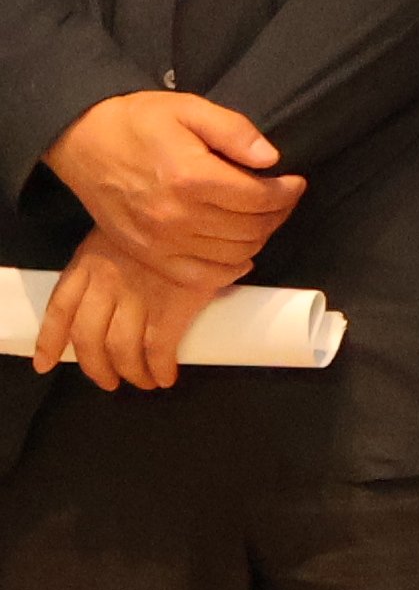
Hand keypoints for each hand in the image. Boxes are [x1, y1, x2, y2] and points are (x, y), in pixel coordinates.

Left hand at [29, 229, 225, 392]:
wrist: (201, 209)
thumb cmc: (163, 223)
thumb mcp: (119, 234)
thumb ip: (106, 263)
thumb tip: (106, 301)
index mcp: (89, 263)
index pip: (60, 309)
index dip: (50, 341)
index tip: (46, 363)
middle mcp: (107, 282)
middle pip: (89, 338)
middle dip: (97, 368)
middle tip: (110, 381)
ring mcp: (139, 294)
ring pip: (121, 348)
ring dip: (130, 373)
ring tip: (142, 380)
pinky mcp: (172, 305)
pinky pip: (157, 349)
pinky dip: (159, 369)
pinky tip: (165, 376)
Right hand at [45, 89, 302, 288]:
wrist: (82, 140)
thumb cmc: (137, 122)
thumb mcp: (188, 108)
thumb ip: (234, 130)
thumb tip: (271, 157)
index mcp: (190, 178)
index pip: (259, 198)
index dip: (287, 192)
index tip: (295, 182)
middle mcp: (177, 216)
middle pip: (251, 229)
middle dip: (278, 214)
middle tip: (282, 199)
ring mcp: (160, 242)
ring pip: (233, 255)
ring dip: (258, 239)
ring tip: (261, 218)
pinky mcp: (148, 255)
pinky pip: (201, 278)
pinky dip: (228, 270)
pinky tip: (239, 254)